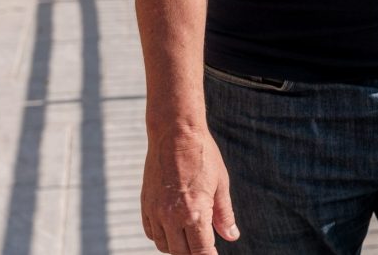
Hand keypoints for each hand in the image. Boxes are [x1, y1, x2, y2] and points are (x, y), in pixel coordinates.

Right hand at [141, 127, 238, 253]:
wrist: (175, 133)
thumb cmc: (203, 155)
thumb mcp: (221, 183)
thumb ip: (224, 214)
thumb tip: (232, 236)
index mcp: (195, 212)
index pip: (201, 251)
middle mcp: (172, 216)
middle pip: (182, 252)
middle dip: (194, 253)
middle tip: (204, 247)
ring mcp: (156, 211)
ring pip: (164, 245)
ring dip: (177, 247)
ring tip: (189, 239)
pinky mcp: (145, 204)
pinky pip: (151, 232)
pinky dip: (161, 236)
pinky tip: (172, 230)